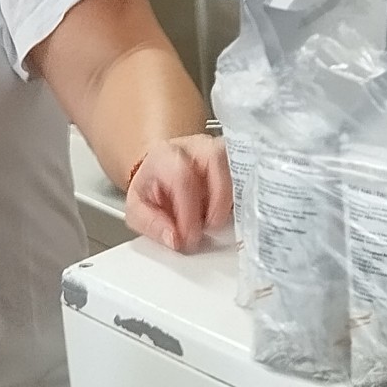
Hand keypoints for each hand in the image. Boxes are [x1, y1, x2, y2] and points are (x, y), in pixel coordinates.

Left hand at [123, 134, 232, 253]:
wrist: (164, 170)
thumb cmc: (153, 187)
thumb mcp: (137, 208)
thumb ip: (152, 225)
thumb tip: (175, 238)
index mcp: (166, 155)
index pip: (182, 176)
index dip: (189, 211)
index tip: (190, 236)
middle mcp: (196, 147)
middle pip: (218, 163)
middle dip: (217, 204)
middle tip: (208, 229)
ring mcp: (220, 150)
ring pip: (238, 168)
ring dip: (231, 203)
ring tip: (215, 221)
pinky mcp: (236, 159)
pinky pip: (248, 176)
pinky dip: (242, 199)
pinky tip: (229, 213)